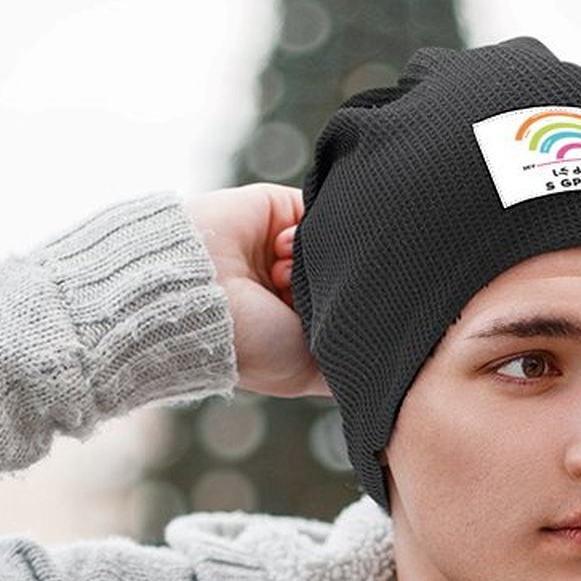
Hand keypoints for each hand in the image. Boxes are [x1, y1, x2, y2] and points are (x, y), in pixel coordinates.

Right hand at [183, 184, 328, 398]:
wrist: (196, 298)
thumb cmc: (250, 345)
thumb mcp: (310, 371)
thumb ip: (347, 356)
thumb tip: (384, 354)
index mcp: (298, 326)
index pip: (346, 311)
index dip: (349, 315)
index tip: (338, 324)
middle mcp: (292, 289)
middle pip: (343, 276)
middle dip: (335, 286)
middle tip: (311, 301)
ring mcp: (284, 250)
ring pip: (333, 246)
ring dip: (314, 263)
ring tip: (283, 278)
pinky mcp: (278, 209)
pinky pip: (318, 209)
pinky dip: (308, 230)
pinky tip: (280, 250)